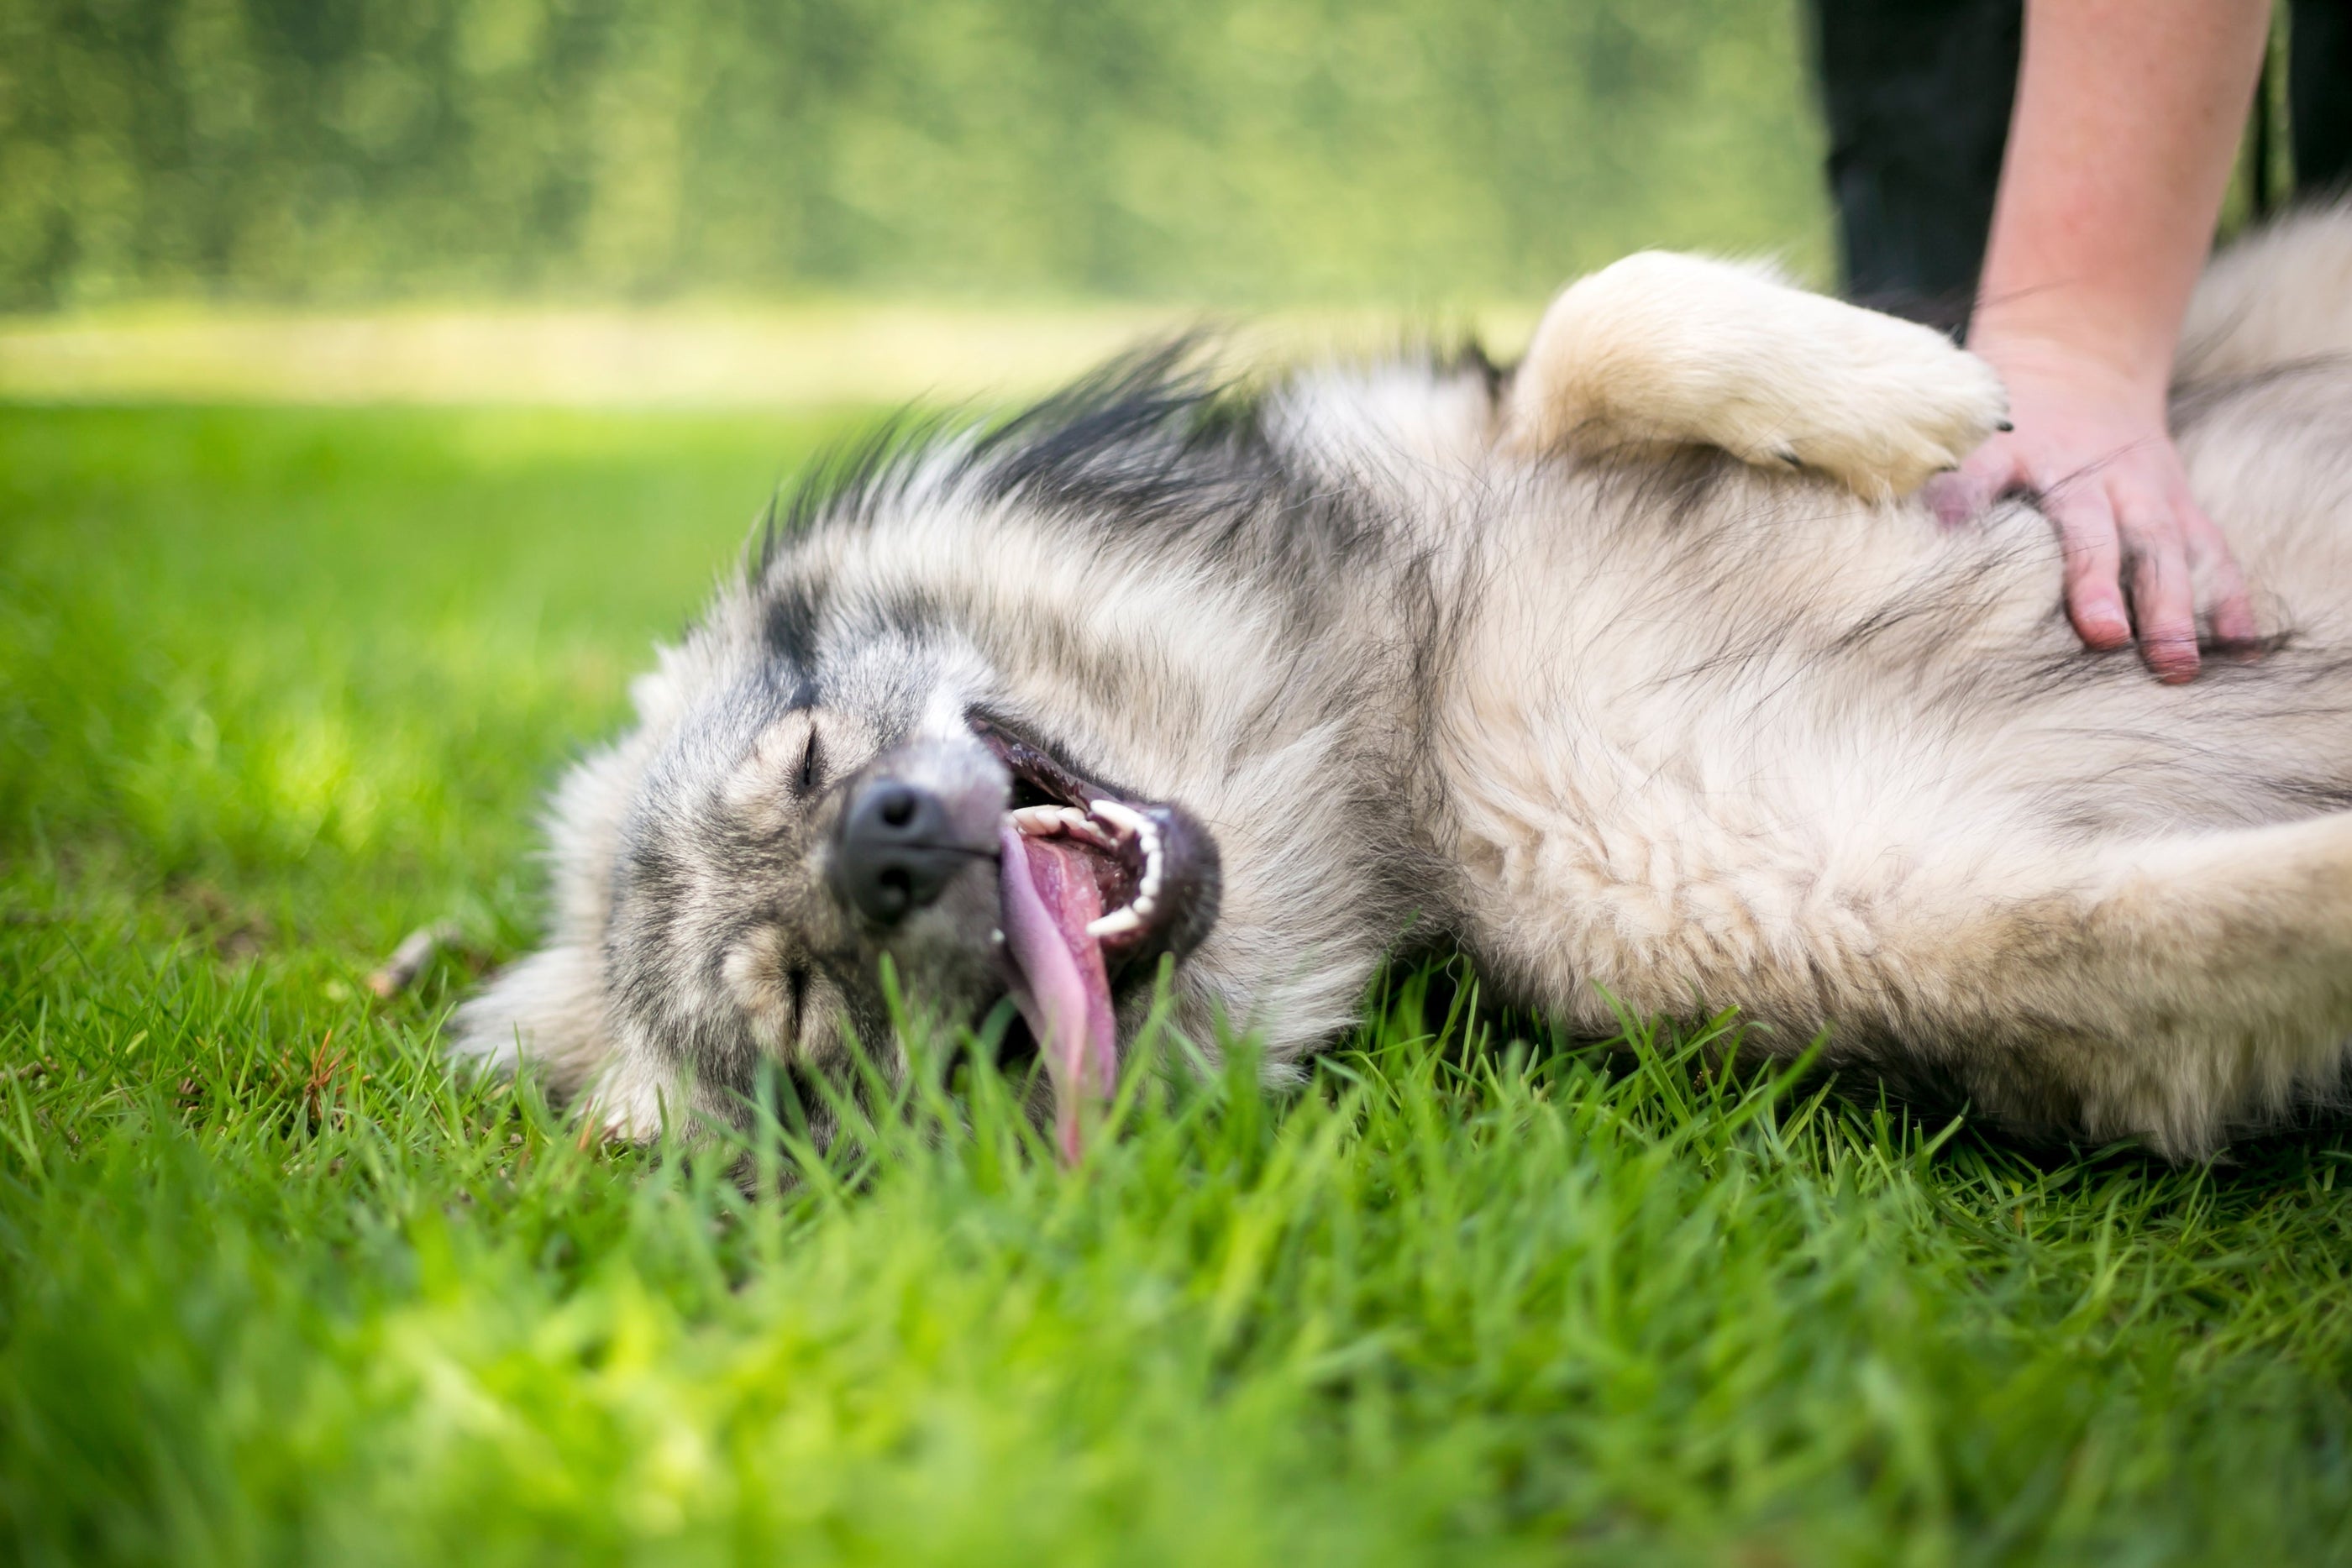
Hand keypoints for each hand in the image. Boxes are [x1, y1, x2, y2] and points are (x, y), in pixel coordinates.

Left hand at [1927, 339, 2254, 681]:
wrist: (2077, 364)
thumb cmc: (2006, 424)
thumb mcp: (1968, 435)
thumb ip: (1946, 481)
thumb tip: (1919, 529)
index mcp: (2022, 453)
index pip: (1993, 478)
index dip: (1977, 505)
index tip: (1958, 542)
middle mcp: (2092, 474)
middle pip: (2100, 530)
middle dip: (2105, 583)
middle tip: (2107, 638)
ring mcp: (2143, 492)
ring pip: (2165, 548)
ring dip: (2174, 606)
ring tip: (2177, 666)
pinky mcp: (2179, 509)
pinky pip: (2209, 553)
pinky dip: (2227, 599)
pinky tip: (2240, 650)